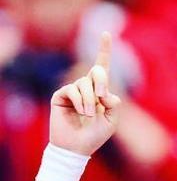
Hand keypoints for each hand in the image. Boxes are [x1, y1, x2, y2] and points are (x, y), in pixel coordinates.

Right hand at [49, 31, 120, 154]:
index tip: (105, 32)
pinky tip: (81, 112)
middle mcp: (86, 88)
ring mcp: (72, 91)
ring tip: (89, 115)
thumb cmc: (95, 136)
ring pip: (84, 83)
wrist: (77, 148)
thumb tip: (106, 92)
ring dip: (90, 100)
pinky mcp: (60, 95)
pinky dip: (79, 101)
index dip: (104, 49)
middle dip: (102, 81)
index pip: (102, 67)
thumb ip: (114, 104)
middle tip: (102, 96)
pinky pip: (71, 89)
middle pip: (96, 71)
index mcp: (100, 91)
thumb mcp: (111, 120)